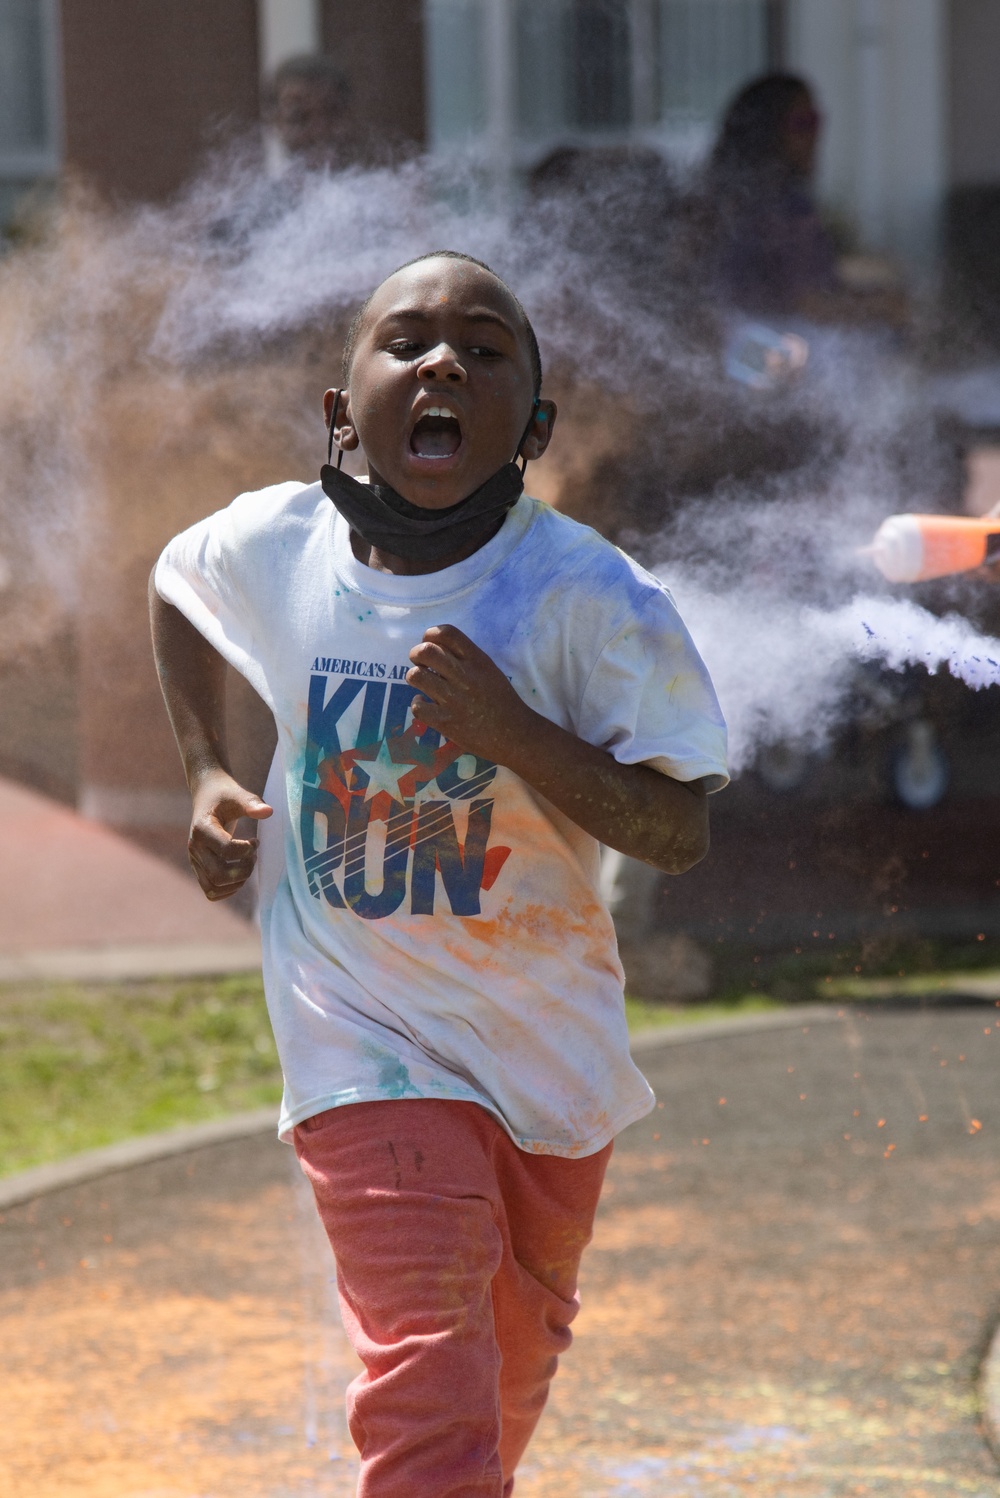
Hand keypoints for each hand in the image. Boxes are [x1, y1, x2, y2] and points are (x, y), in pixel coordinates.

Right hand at [188, 767, 272, 900]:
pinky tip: (240, 874)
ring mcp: (195, 860)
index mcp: (202, 829)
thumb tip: (269, 812)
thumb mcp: (238, 794)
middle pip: (218, 875)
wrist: (208, 795)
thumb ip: (252, 803)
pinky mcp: (199, 868)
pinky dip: (228, 890)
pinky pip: (211, 891)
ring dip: (237, 883)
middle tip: (253, 856)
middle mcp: (194, 848)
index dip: (247, 849)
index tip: (256, 841)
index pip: (225, 850)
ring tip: (247, 865)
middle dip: (243, 870)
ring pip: (213, 888)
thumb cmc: (225, 795)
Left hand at [406, 624, 530, 762]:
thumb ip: (468, 658)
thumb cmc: (502, 701)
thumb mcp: (490, 671)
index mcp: (478, 660)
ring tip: (422, 683)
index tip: (429, 643)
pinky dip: (418, 703)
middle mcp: (465, 676)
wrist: (514, 735)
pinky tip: (425, 704)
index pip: (447, 633)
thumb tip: (438, 649)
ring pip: (416, 676)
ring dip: (415, 677)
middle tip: (420, 663)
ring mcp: (454, 700)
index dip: (431, 634)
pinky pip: (418, 706)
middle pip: (426, 651)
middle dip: (416, 654)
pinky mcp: (446, 722)